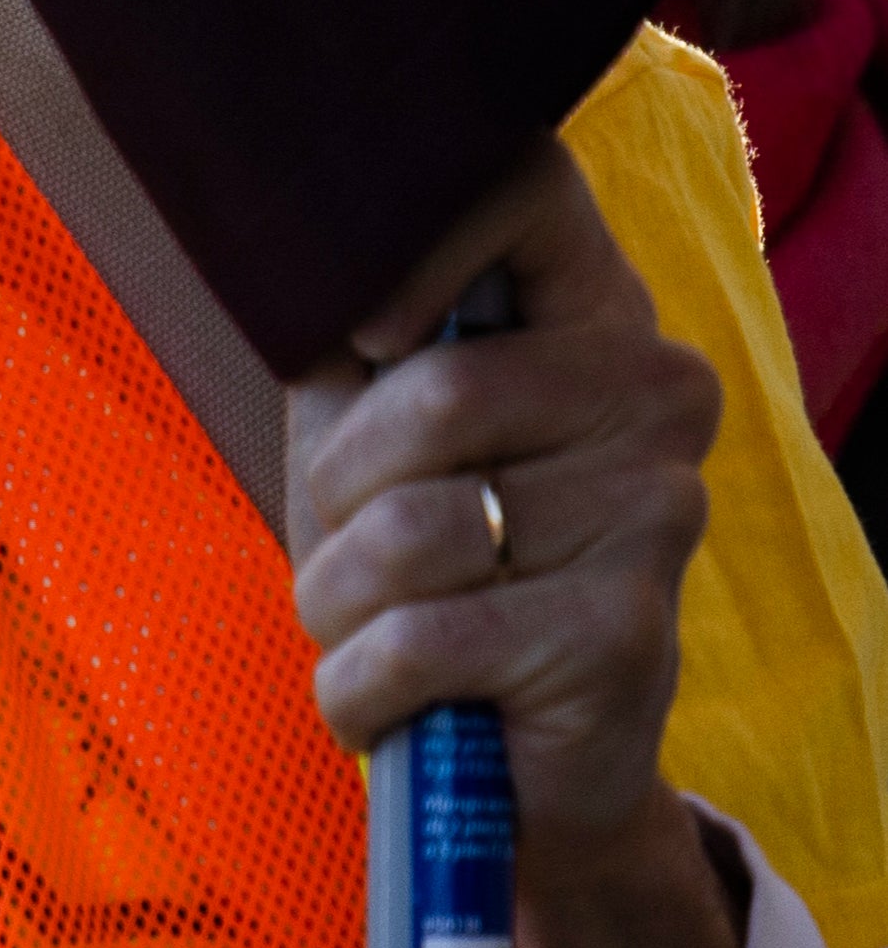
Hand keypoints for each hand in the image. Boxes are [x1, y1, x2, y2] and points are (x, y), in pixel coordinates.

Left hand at [289, 140, 736, 947]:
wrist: (508, 764)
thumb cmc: (421, 572)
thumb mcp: (365, 433)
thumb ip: (343, 329)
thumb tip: (289, 233)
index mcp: (598, 314)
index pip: (524, 183)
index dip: (411, 242)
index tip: (360, 338)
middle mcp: (657, 395)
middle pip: (431, 393)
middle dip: (337, 498)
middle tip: (352, 552)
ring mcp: (657, 514)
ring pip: (408, 532)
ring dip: (342, 604)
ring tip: (380, 628)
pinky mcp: (624, 635)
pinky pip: (416, 643)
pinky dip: (357, 689)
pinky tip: (393, 701)